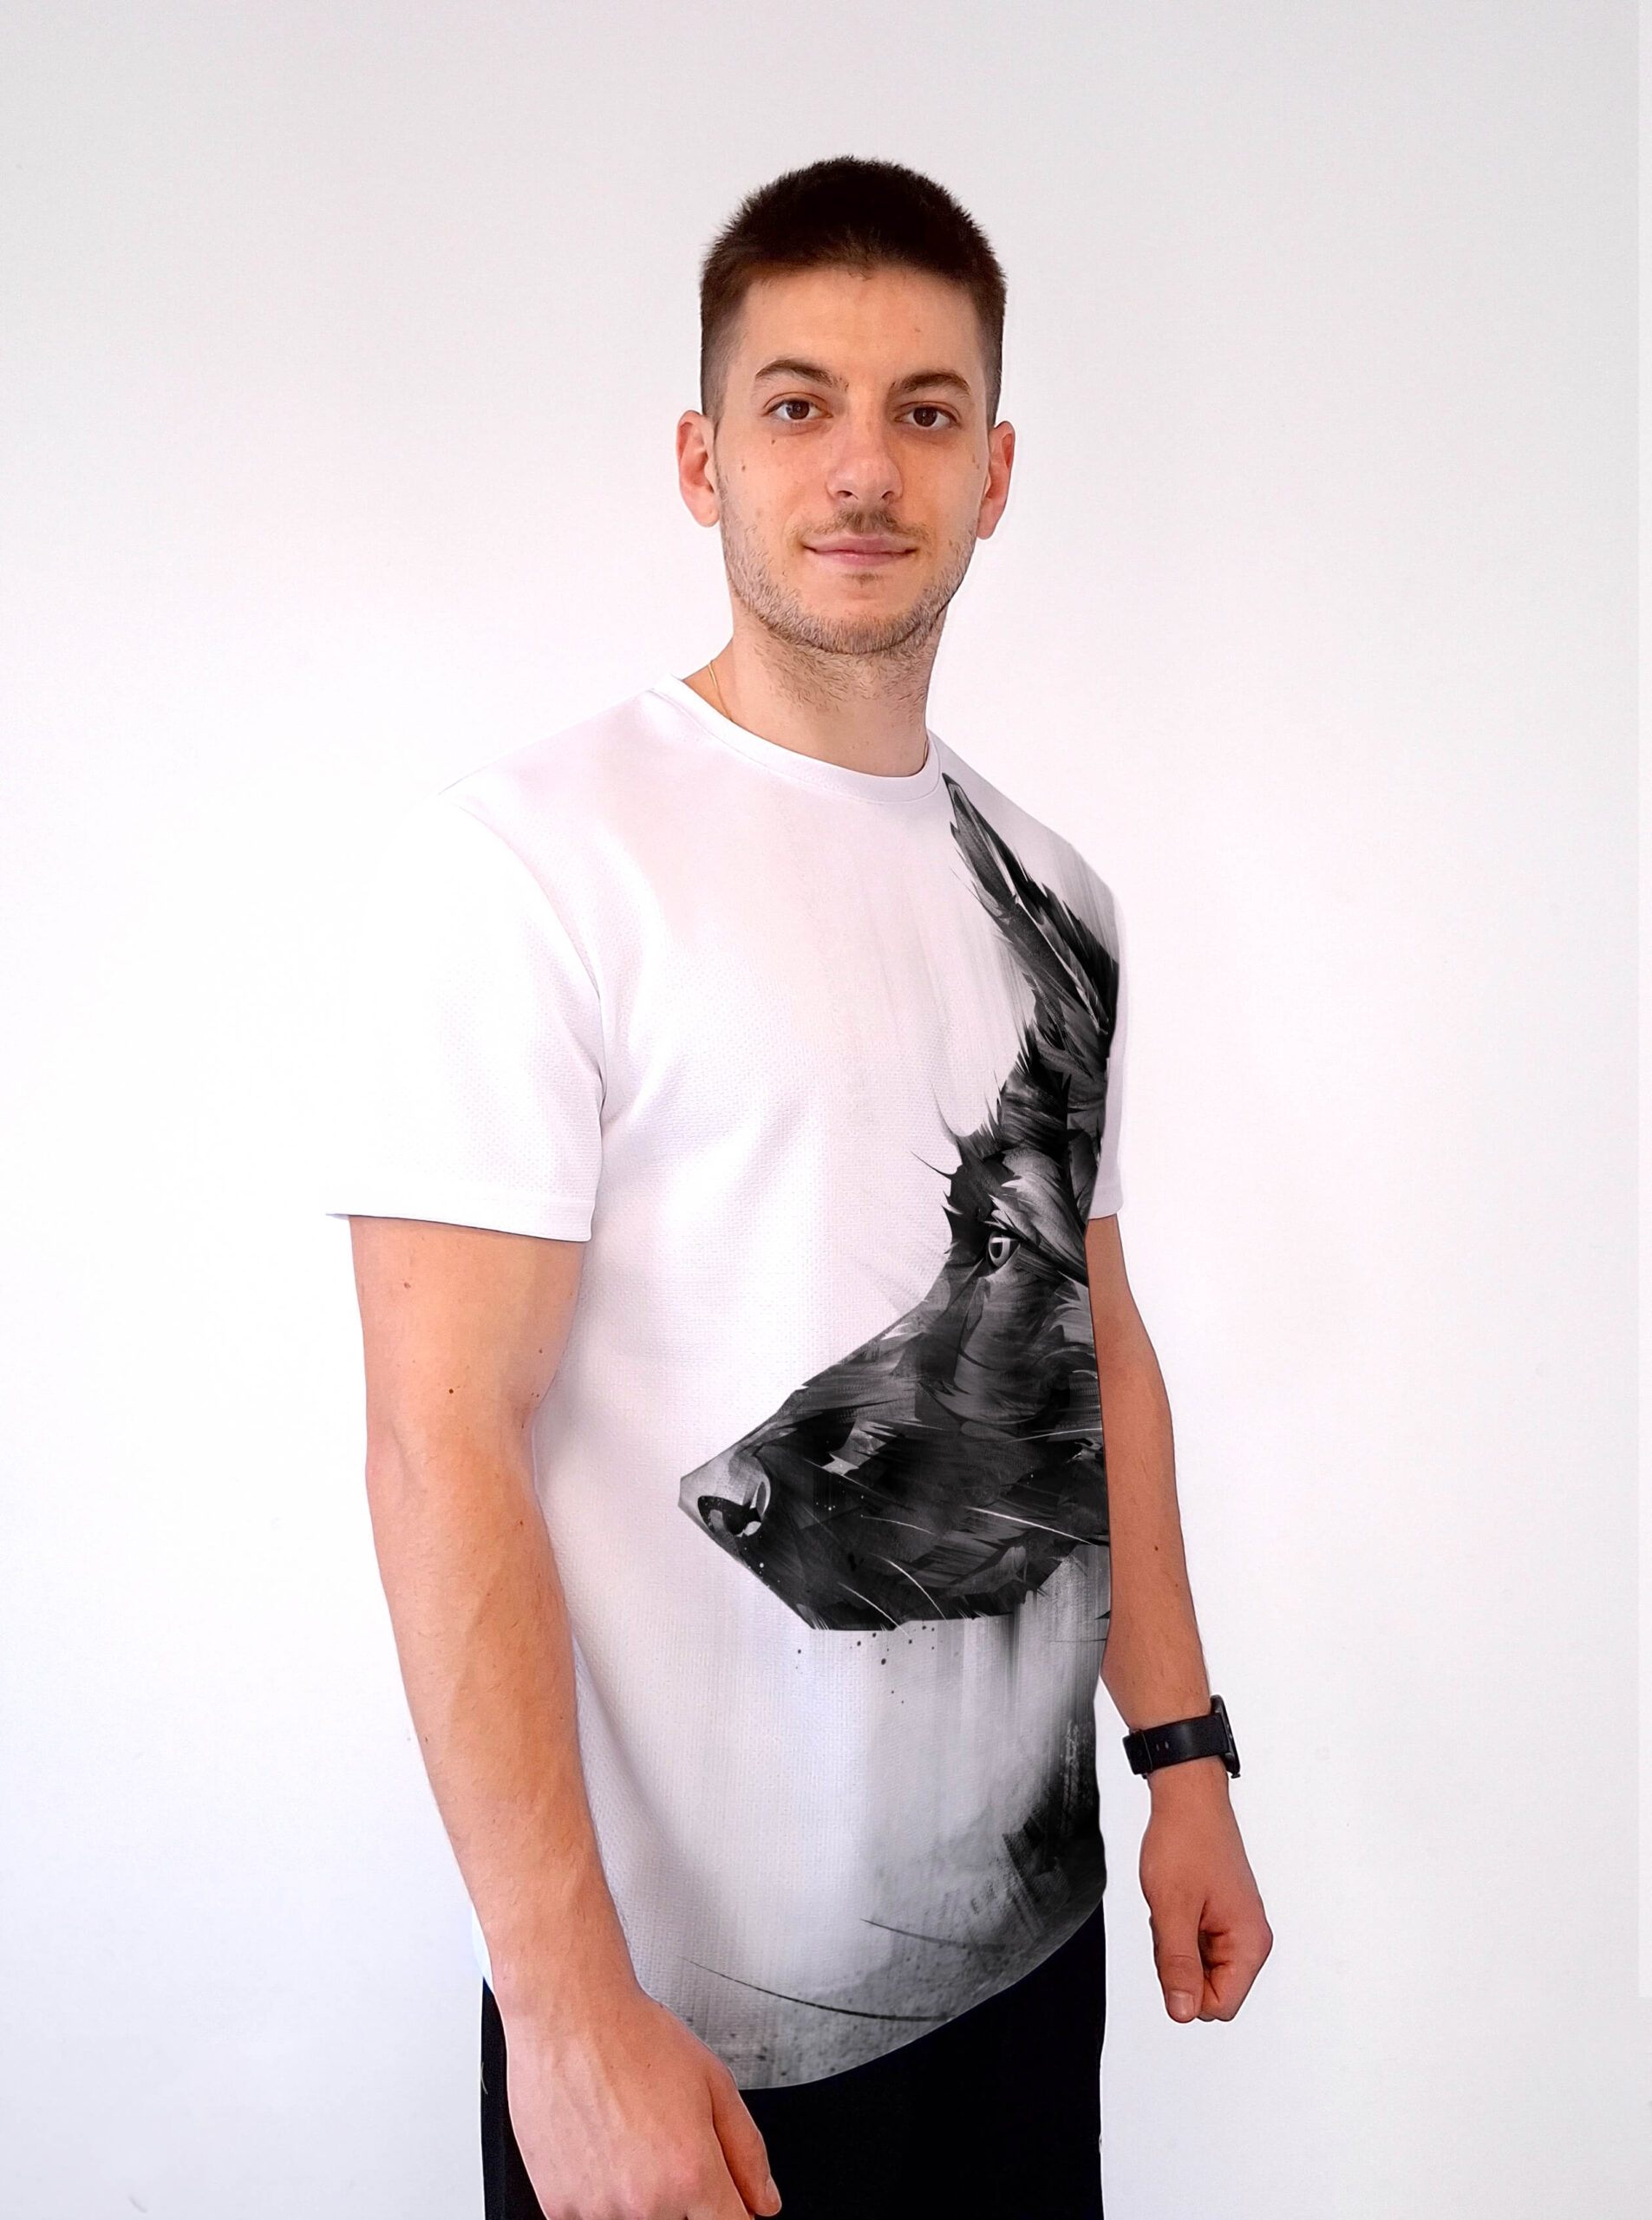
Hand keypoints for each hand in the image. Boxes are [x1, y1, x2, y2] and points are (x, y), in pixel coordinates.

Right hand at [500, 1974, 780, 2218]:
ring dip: (640, 2198)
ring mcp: (598, 2211)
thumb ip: (747, 2152)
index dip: (732, 2210)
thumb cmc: (634, 2039)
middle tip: (666, 2147)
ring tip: (628, 2141)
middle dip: (685, 2199)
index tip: (724, 2195)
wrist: (566, 2019)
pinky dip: (600, 2196)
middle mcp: (645, 2203)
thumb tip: (765, 2202)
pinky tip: (599, 2151)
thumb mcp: (714, 2082)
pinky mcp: (559, 2208)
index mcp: (691, 2174)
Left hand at [1138, 1758, 1271, 2023]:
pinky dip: (1178, 1928)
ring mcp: (1236, 1927)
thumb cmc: (1186, 1841)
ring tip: (1172, 1904)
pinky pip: (1196, 1944)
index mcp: (1249, 1944)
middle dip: (1179, 1964)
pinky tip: (1174, 1900)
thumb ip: (1177, 1965)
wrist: (1187, 1797)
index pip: (1221, 2006)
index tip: (1170, 1949)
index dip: (1186, 1989)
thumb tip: (1182, 2013)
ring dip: (1176, 1944)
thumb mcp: (1172, 1908)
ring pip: (1198, 1966)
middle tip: (1169, 1920)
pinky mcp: (1222, 1916)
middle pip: (1209, 1988)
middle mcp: (1250, 1940)